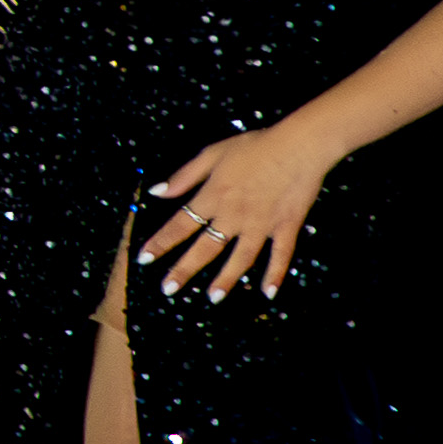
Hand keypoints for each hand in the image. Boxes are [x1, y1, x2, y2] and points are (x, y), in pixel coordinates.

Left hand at [147, 124, 334, 296]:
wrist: (299, 145)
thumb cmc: (254, 146)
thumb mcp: (212, 154)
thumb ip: (184, 176)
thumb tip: (156, 192)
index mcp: (212, 197)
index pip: (179, 226)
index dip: (160, 243)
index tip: (143, 259)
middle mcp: (233, 216)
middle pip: (204, 248)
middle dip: (184, 270)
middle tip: (168, 289)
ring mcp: (261, 224)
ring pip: (239, 258)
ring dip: (226, 279)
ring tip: (213, 298)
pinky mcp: (286, 226)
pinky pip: (280, 255)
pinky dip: (274, 274)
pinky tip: (268, 293)